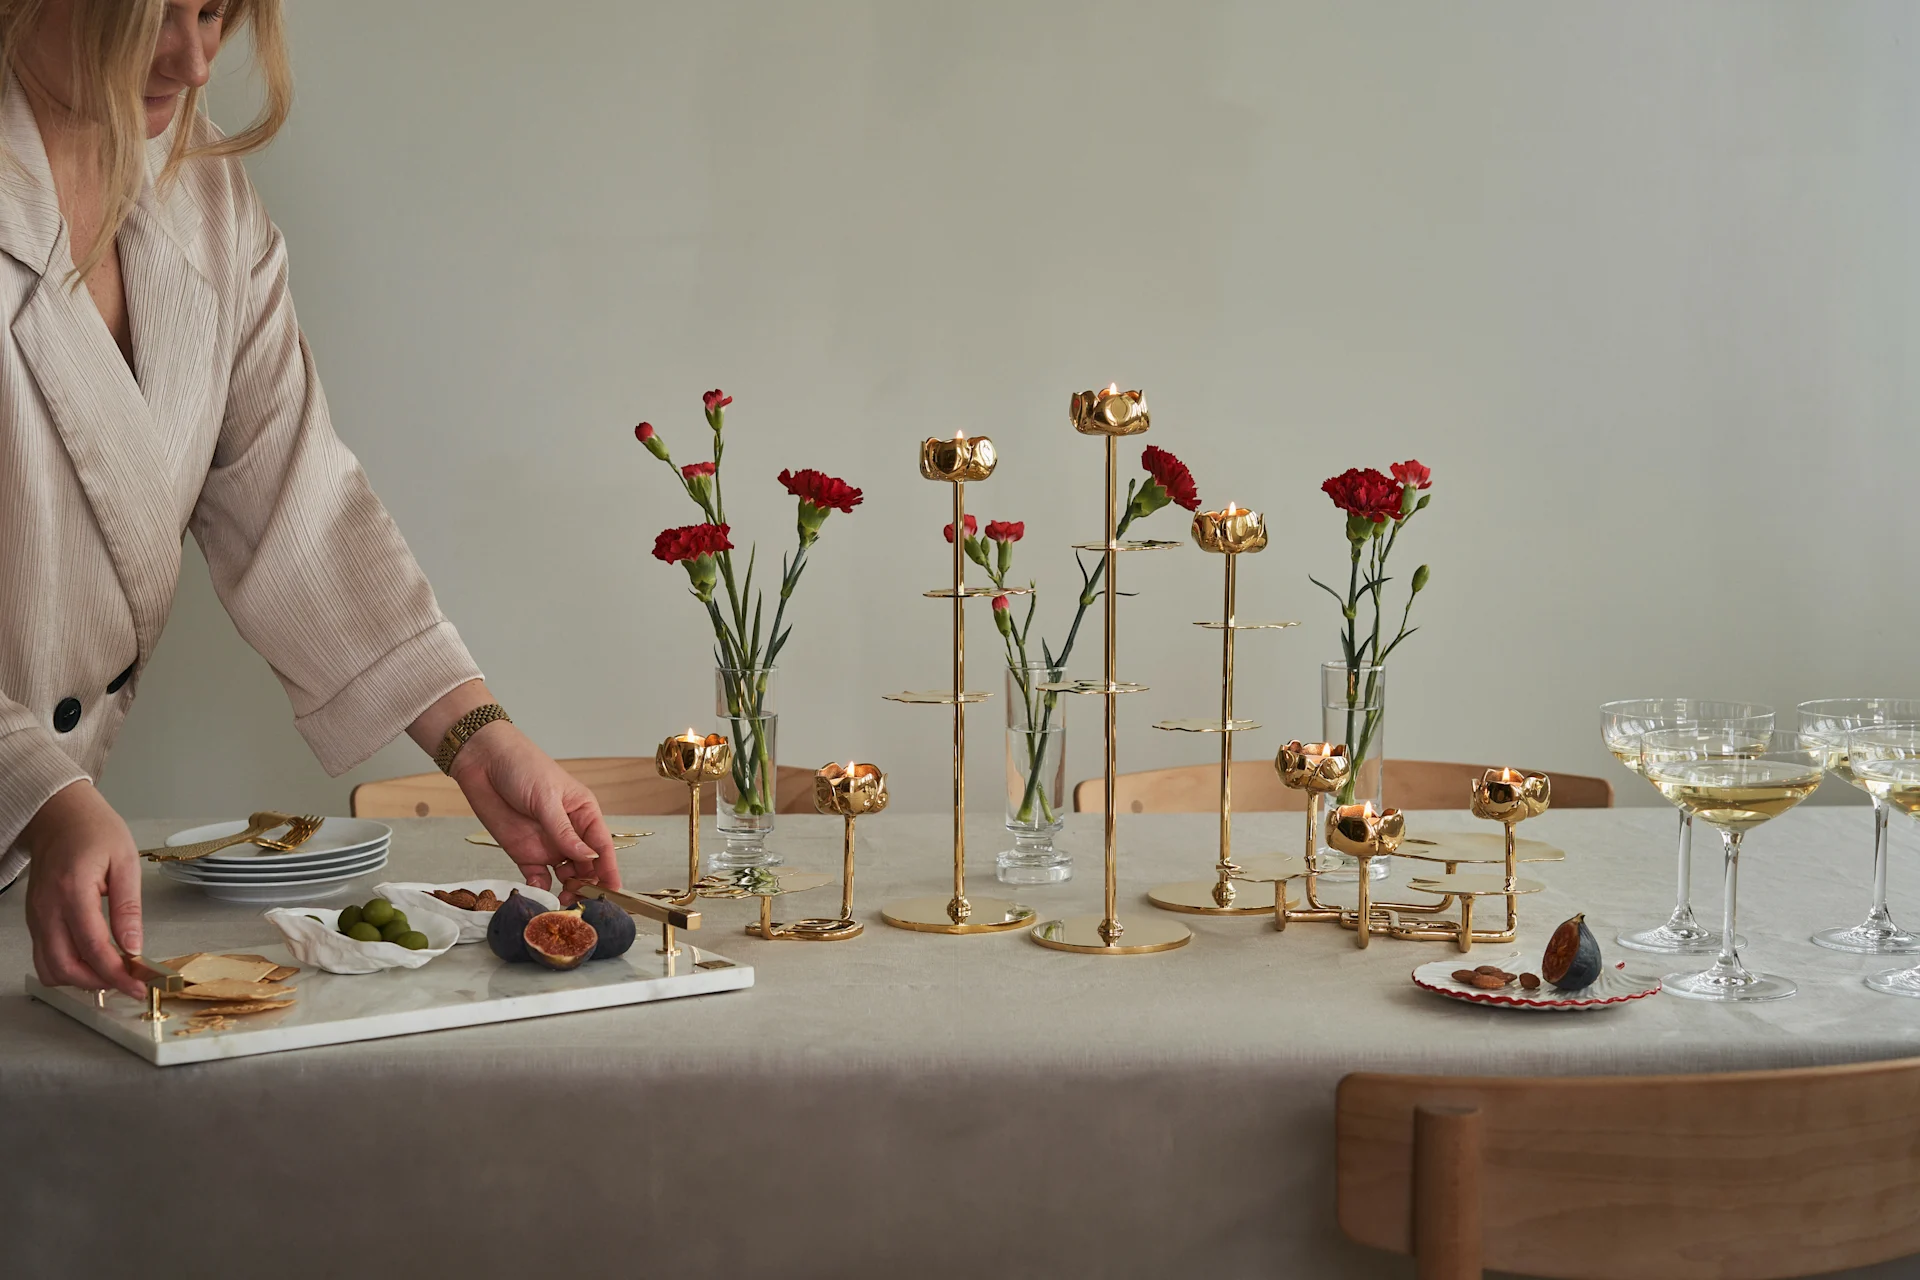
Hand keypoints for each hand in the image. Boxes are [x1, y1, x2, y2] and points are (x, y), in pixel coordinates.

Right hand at [22, 781, 146, 998]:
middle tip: (130, 983)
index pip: (92, 947)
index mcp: (72, 890)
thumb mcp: (125, 861)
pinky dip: (67, 968)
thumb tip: (134, 946)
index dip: (117, 973)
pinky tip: (93, 962)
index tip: (139, 985)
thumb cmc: (94, 831)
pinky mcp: (34, 920)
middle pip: (65, 966)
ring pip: (50, 968)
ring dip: (81, 980)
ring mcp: (36, 916)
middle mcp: (47, 909)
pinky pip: (45, 957)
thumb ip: (128, 907)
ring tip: (114, 973)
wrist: (58, 817)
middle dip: (99, 983)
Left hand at [448, 722, 618, 901]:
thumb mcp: (547, 798)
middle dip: (588, 886)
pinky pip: (537, 878)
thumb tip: (590, 858)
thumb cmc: (523, 767)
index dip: (610, 870)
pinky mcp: (524, 853)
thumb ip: (565, 832)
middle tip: (583, 903)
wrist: (483, 762)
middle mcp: (569, 833)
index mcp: (584, 814)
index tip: (615, 891)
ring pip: (565, 877)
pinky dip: (540, 889)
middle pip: (586, 867)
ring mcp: (547, 845)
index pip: (602, 847)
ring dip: (566, 891)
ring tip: (563, 905)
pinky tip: (540, 895)